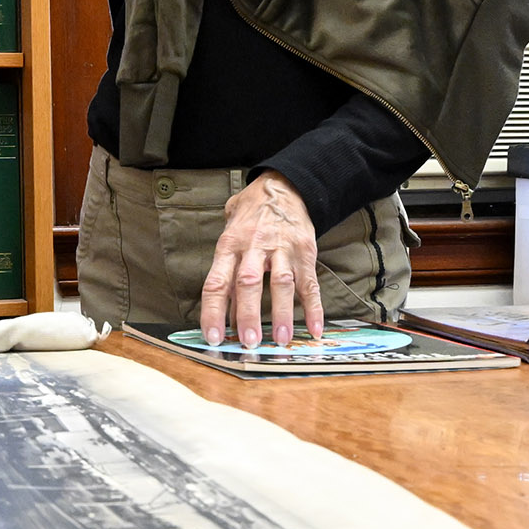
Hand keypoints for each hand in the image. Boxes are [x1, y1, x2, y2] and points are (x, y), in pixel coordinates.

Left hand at [202, 173, 322, 348]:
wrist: (284, 186)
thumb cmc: (251, 214)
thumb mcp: (229, 232)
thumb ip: (225, 269)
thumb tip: (224, 311)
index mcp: (230, 245)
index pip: (216, 282)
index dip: (213, 311)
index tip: (214, 337)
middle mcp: (254, 247)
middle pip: (249, 283)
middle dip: (248, 315)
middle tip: (249, 342)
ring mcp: (282, 249)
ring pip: (281, 283)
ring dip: (282, 314)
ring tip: (281, 339)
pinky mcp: (305, 252)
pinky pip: (309, 283)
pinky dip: (314, 307)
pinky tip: (315, 328)